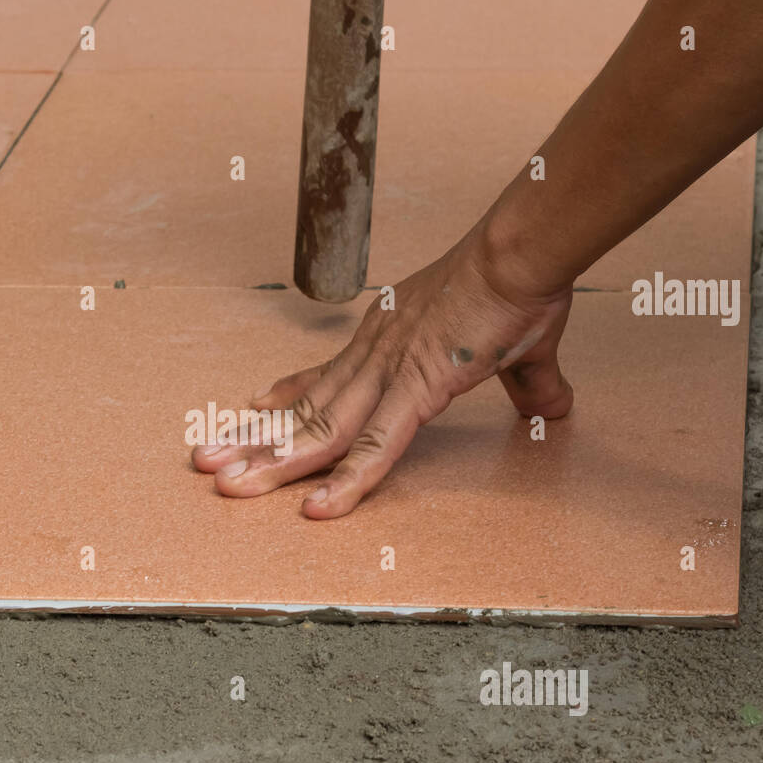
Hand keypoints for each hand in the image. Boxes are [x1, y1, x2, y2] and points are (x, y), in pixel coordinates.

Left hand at [191, 226, 574, 517]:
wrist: (521, 254)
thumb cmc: (517, 288)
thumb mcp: (519, 347)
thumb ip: (530, 382)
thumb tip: (555, 407)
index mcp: (389, 340)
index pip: (325, 376)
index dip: (284, 398)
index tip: (251, 412)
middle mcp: (373, 355)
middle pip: (304, 409)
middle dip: (253, 440)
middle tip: (207, 461)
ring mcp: (388, 372)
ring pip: (319, 431)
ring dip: (271, 462)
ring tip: (226, 485)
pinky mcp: (416, 389)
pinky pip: (374, 447)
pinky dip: (346, 481)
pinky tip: (318, 508)